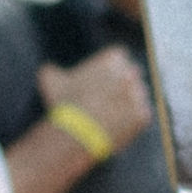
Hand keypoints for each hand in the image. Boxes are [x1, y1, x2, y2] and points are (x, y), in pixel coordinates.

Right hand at [34, 45, 150, 156]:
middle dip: (122, 86)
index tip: (103, 81)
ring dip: (128, 103)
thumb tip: (48, 70)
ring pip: (137, 97)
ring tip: (111, 116)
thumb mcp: (51, 81)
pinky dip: (132, 122)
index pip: (119, 58)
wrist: (76, 134)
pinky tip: (117, 126)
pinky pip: (141, 116)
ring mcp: (139, 95)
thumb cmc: (64, 104)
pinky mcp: (143, 115)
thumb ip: (52, 71)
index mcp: (113, 59)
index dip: (111, 71)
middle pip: (131, 76)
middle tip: (107, 99)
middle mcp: (130, 74)